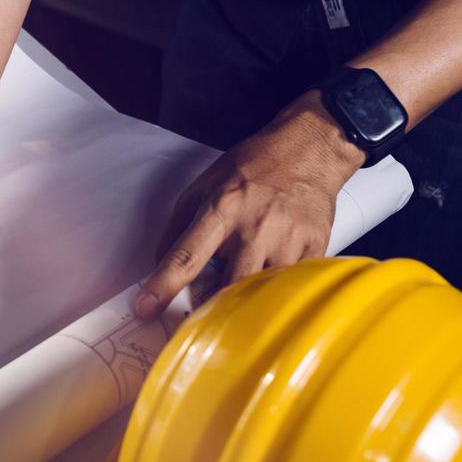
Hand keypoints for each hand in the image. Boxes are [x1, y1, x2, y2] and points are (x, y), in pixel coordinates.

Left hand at [135, 91, 366, 318]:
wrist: (308, 152)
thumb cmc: (251, 168)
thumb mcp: (203, 186)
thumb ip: (177, 228)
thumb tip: (159, 267)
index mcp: (221, 208)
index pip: (186, 256)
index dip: (163, 286)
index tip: (145, 309)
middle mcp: (255, 227)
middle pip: (227, 287)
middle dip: (210, 306)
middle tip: (202, 308)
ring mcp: (289, 240)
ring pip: (261, 294)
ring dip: (245, 298)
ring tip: (241, 281)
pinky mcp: (315, 249)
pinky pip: (290, 287)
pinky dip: (276, 290)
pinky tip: (271, 272)